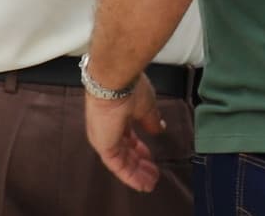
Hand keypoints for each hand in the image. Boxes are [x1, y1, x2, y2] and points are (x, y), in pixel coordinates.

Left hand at [84, 73, 165, 191]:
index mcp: (116, 116)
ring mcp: (104, 138)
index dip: (139, 149)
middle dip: (139, 164)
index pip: (127, 138)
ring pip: (122, 161)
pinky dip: (131, 176)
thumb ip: (151, 121)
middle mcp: (107, 129)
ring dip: (137, 173)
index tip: (150, 157)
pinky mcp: (104, 147)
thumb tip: (159, 128)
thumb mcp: (146, 107)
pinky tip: (143, 184)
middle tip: (153, 173)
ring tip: (151, 183)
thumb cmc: (128, 87)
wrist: (114, 81)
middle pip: (125, 152)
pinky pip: (118, 166)